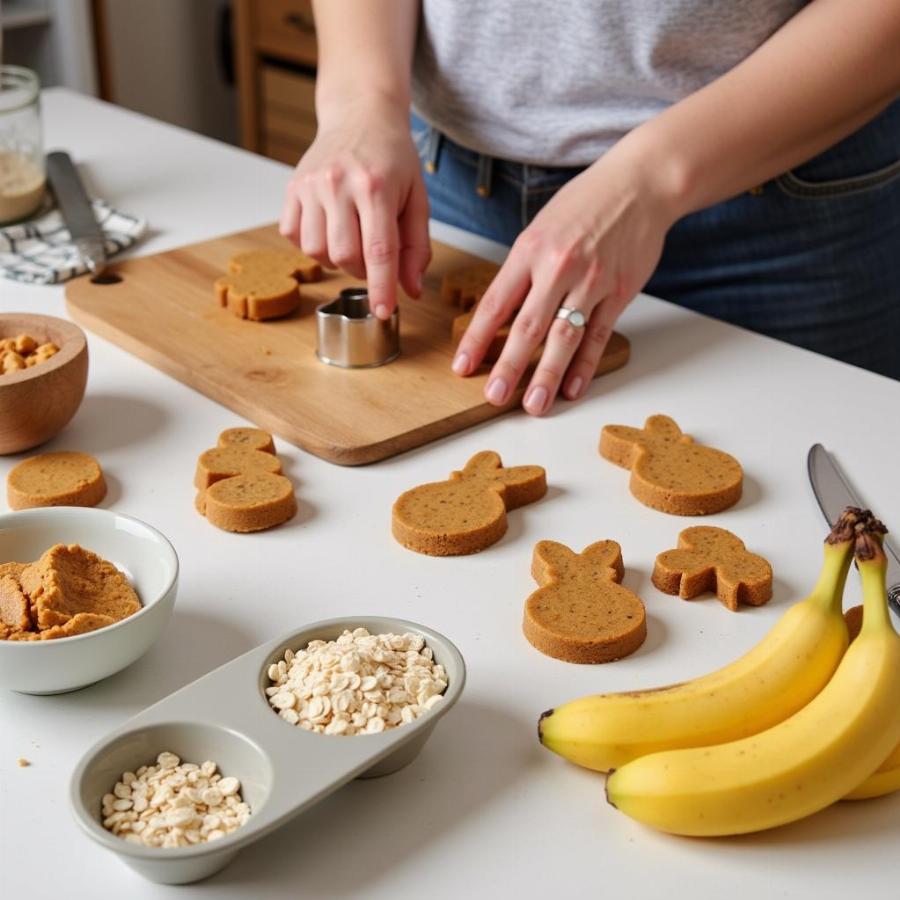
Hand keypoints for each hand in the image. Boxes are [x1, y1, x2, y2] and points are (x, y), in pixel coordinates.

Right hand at [280, 100, 430, 318]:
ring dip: (336, 259)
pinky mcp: (291, 187)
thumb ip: (416, 247)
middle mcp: (339, 182)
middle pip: (345, 256)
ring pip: (316, 251)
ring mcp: (310, 184)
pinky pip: (294, 236)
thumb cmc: (393, 159)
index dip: (381, 288)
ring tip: (351, 239)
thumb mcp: (417, 199)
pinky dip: (312, 244)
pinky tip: (329, 229)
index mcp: (376, 185)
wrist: (360, 115)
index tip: (383, 313)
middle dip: (362, 271)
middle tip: (373, 256)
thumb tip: (411, 290)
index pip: (379, 250)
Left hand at [452, 140, 679, 414]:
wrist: (641, 184)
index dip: (477, 338)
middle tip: (493, 396)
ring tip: (534, 405)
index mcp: (530, 250)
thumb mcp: (541, 228)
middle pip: (528, 326)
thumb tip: (503, 314)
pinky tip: (572, 388)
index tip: (462, 366)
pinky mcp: (619, 292)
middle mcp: (559, 267)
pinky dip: (585, 365)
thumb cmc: (585, 204)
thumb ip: (523, 271)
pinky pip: (598, 335)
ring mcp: (592, 281)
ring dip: (547, 375)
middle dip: (508, 366)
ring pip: (564, 336)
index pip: (496, 302)